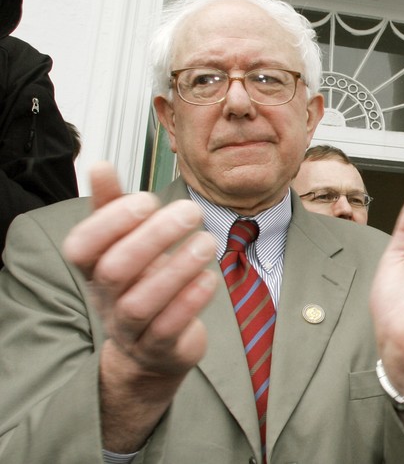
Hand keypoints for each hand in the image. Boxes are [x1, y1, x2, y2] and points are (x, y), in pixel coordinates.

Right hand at [61, 162, 217, 450]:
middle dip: (153, 238)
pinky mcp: (160, 349)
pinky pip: (169, 329)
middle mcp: (106, 300)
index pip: (82, 247)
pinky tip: (211, 278)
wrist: (153, 349)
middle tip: (190, 211)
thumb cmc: (140, 283)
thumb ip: (114, 207)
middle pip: (114, 271)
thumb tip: (100, 165)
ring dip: (177, 269)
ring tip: (207, 241)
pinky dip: (189, 301)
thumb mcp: (125, 245)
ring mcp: (131, 329)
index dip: (110, 222)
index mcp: (93, 270)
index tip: (148, 199)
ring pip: (141, 303)